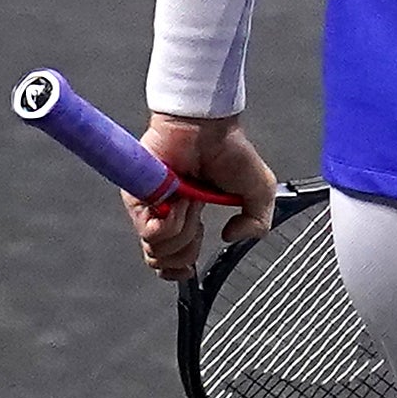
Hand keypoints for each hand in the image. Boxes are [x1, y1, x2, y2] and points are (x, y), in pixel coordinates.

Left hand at [132, 113, 277, 281]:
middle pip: (162, 262)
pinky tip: (180, 200)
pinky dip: (173, 220)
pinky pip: (152, 231)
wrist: (208, 126)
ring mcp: (149, 208)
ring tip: (190, 201)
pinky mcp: (137, 199)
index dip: (177, 270)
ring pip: (157, 250)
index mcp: (187, 216)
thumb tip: (230, 238)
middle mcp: (164, 215)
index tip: (189, 269)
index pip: (168, 258)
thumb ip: (257, 224)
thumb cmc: (229, 149)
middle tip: (199, 222)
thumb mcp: (259, 193)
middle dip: (187, 251)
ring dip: (184, 229)